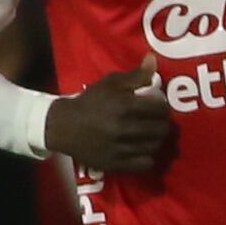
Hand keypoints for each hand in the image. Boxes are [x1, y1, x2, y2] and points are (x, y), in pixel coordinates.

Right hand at [43, 63, 177, 175]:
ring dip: (156, 139)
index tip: (157, 105)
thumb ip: (136, 75)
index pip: (160, 108)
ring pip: (155, 146)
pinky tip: (141, 149)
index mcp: (124, 106)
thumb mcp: (110, 84)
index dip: (163, 106)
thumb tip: (153, 60)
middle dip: (162, 123)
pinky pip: (145, 164)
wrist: (62, 126)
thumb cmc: (89, 102)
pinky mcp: (116, 164)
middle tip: (156, 120)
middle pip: (161, 129)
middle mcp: (124, 128)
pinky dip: (147, 157)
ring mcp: (120, 148)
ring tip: (149, 134)